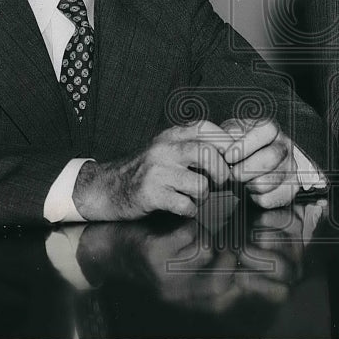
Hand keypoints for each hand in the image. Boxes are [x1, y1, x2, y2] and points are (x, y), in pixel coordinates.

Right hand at [72, 121, 233, 219]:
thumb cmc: (143, 171)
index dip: (226, 142)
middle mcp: (164, 149)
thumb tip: (230, 153)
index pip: (206, 128)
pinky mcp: (151, 194)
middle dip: (222, 172)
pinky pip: (186, 205)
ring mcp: (157, 172)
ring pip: (201, 184)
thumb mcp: (165, 150)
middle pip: (209, 153)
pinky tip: (182, 207)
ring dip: (204, 196)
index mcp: (170, 135)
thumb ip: (192, 146)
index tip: (232, 157)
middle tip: (221, 182)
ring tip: (195, 197)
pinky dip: (190, 210)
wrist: (106, 188)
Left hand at [221, 118, 300, 208]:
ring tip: (240, 181)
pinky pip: (267, 199)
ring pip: (266, 182)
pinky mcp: (290, 189)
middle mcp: (284, 146)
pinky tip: (250, 189)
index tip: (228, 156)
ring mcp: (290, 168)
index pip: (265, 131)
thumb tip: (218, 146)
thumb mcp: (230, 136)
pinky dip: (253, 198)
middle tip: (231, 174)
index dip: (245, 145)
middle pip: (270, 157)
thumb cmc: (238, 149)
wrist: (253, 166)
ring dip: (246, 185)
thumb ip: (223, 137)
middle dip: (245, 169)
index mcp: (270, 130)